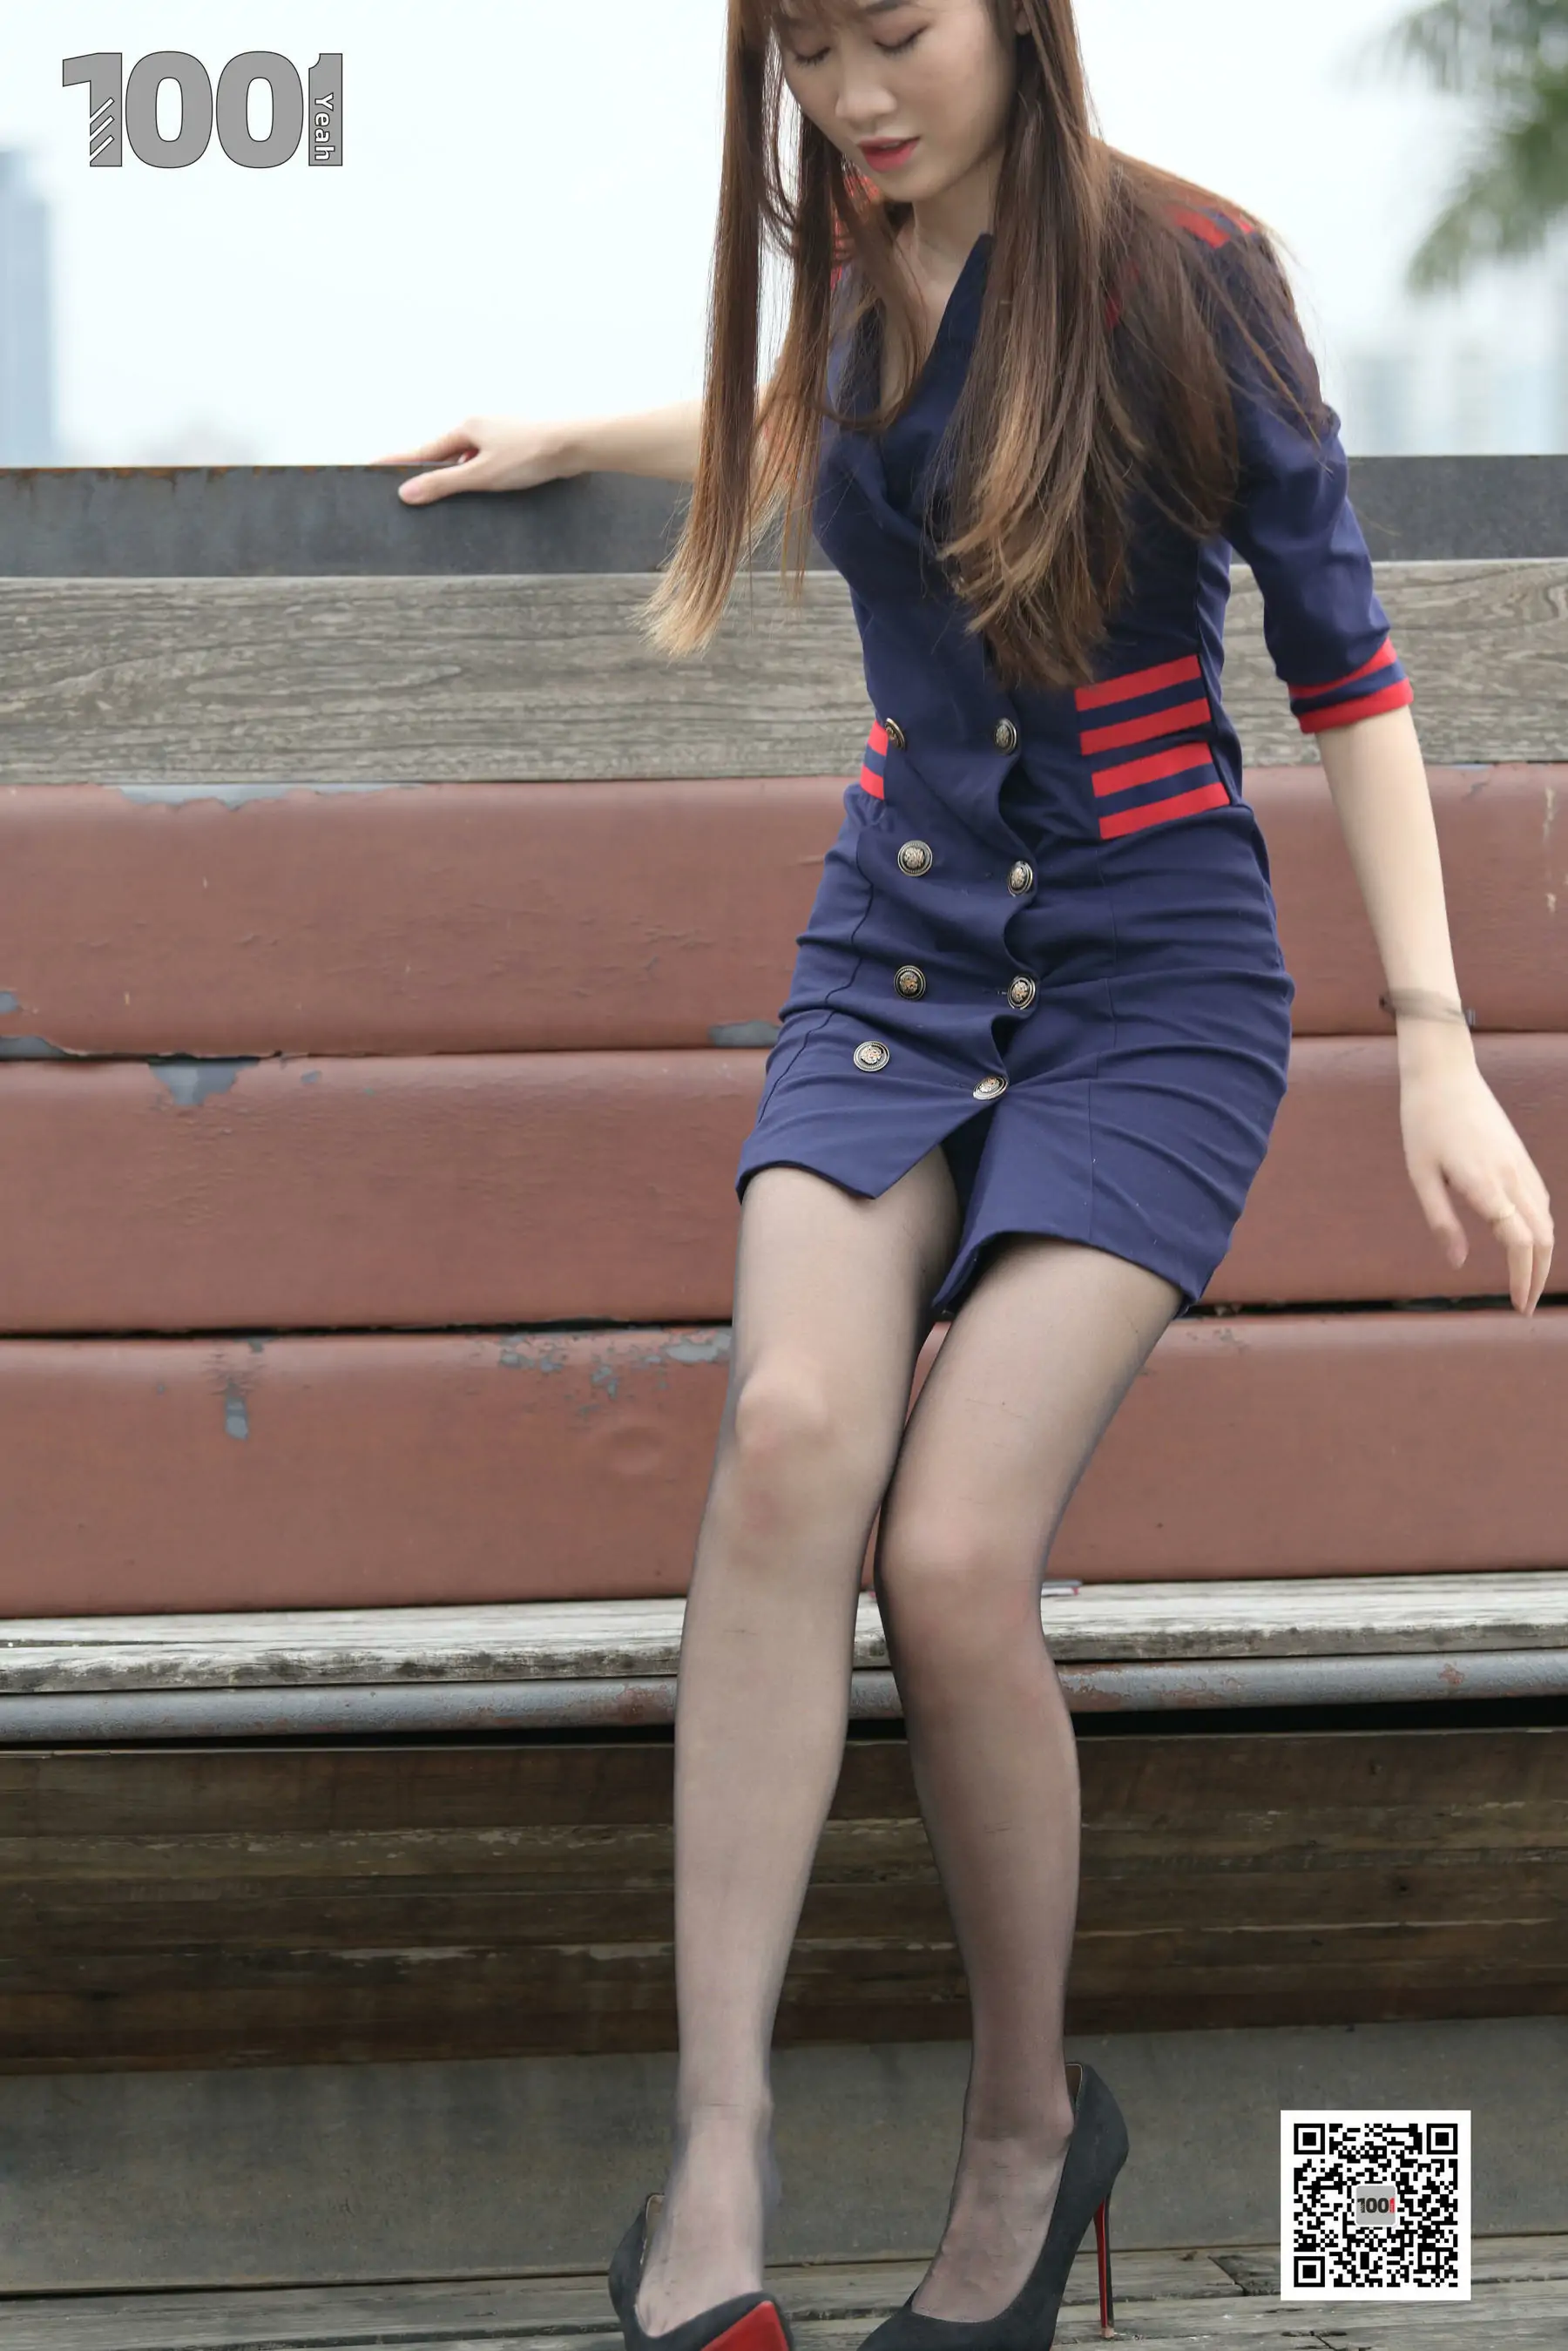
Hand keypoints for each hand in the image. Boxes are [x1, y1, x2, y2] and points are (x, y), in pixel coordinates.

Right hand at [369, 415, 577, 502]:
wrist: (577, 441)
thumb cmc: (530, 455)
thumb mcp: (481, 476)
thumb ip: (444, 484)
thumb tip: (406, 492)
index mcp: (464, 427)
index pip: (422, 451)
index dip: (398, 462)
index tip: (373, 465)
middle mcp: (479, 423)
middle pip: (443, 452)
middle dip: (427, 470)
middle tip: (404, 485)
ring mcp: (500, 431)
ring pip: (467, 455)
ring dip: (456, 473)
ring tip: (441, 494)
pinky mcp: (518, 441)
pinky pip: (487, 458)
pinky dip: (478, 472)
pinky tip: (483, 486)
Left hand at [1399, 1049, 1553, 1313]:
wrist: (1445, 1073)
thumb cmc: (1423, 1123)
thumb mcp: (1420, 1174)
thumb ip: (1440, 1220)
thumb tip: (1457, 1263)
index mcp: (1485, 1184)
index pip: (1519, 1243)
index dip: (1523, 1278)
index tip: (1516, 1304)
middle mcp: (1512, 1176)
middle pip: (1542, 1238)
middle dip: (1539, 1276)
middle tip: (1525, 1305)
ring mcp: (1521, 1165)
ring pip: (1547, 1221)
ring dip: (1543, 1255)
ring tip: (1528, 1281)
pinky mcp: (1520, 1157)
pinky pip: (1541, 1201)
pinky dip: (1540, 1229)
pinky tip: (1527, 1243)